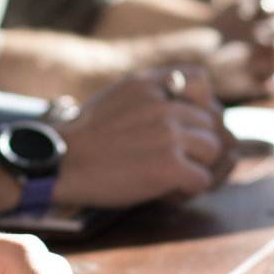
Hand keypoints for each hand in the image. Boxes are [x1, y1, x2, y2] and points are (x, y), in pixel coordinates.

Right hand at [53, 66, 238, 206]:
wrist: (59, 163)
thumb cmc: (87, 137)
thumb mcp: (120, 96)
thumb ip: (155, 96)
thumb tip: (196, 111)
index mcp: (150, 83)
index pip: (201, 81)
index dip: (200, 104)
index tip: (182, 123)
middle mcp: (164, 104)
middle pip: (211, 123)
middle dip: (198, 145)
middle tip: (172, 161)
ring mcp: (169, 135)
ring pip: (213, 152)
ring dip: (196, 168)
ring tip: (168, 176)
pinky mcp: (169, 166)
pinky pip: (202, 180)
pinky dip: (186, 191)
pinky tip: (163, 191)